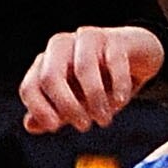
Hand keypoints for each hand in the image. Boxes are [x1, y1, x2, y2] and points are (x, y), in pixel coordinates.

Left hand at [19, 25, 165, 132]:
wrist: (137, 57)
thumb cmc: (100, 81)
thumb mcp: (76, 101)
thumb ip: (54, 113)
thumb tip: (30, 125)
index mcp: (46, 63)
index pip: (30, 87)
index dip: (39, 109)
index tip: (55, 128)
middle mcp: (61, 47)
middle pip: (50, 76)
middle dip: (66, 105)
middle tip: (84, 126)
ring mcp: (87, 39)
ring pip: (83, 69)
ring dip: (95, 99)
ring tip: (104, 120)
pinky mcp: (115, 39)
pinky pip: (113, 63)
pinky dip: (117, 86)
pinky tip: (120, 101)